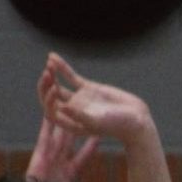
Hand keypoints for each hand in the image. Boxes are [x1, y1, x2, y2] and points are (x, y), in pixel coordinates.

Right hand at [26, 104, 99, 181]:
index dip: (90, 146)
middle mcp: (58, 161)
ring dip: (61, 120)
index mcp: (68, 173)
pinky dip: (47, 124)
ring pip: (57, 135)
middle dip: (75, 126)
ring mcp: (48, 157)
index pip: (82, 156)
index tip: (99, 135)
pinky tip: (50, 110)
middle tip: (80, 114)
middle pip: (69, 140)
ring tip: (64, 107)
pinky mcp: (39, 155)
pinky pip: (44, 136)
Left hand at [39, 52, 153, 149]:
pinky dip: (61, 67)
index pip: (51, 112)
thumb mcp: (98, 121)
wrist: (136, 119)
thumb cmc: (118, 126)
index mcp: (70, 123)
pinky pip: (70, 76)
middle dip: (46, 86)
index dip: (48, 100)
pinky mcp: (87, 88)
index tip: (54, 88)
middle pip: (51, 98)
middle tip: (46, 74)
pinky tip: (52, 56)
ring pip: (58, 85)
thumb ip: (80, 115)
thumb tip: (63, 107)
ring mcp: (78, 99)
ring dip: (52, 75)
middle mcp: (71, 111)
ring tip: (48, 64)